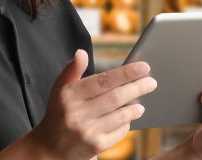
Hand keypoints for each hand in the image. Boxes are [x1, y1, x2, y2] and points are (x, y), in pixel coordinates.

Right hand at [28, 50, 156, 158]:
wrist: (49, 149)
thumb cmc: (59, 113)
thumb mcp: (60, 90)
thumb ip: (72, 70)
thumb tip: (81, 53)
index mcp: (69, 95)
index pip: (103, 80)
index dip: (126, 73)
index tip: (144, 67)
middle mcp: (77, 114)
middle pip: (116, 97)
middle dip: (137, 88)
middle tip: (152, 82)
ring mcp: (87, 132)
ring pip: (121, 115)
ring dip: (135, 108)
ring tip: (141, 103)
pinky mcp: (96, 147)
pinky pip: (120, 131)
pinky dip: (127, 123)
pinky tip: (128, 118)